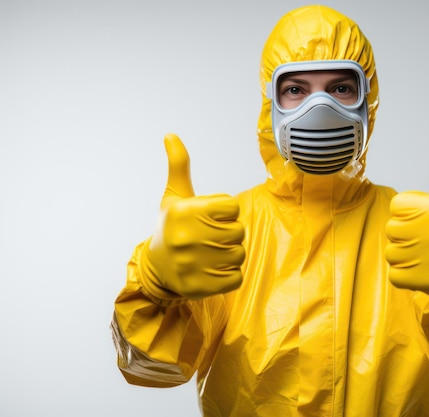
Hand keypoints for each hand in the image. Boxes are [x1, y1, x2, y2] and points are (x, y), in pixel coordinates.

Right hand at [140, 133, 244, 299]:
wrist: (156, 268)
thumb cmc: (171, 228)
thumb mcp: (174, 196)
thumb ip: (179, 166)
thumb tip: (171, 135)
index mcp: (184, 211)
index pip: (232, 206)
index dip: (225, 212)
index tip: (209, 218)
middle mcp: (186, 237)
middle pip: (238, 231)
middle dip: (228, 234)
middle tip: (209, 238)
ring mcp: (192, 264)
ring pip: (239, 255)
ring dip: (229, 255)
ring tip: (210, 254)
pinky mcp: (200, 287)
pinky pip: (236, 278)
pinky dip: (229, 275)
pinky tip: (212, 270)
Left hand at [385, 131, 428, 296]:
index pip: (396, 207)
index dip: (406, 213)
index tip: (425, 219)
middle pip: (391, 229)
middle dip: (402, 234)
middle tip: (424, 239)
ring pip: (390, 253)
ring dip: (402, 255)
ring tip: (423, 254)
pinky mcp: (427, 282)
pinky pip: (394, 275)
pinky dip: (403, 275)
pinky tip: (422, 271)